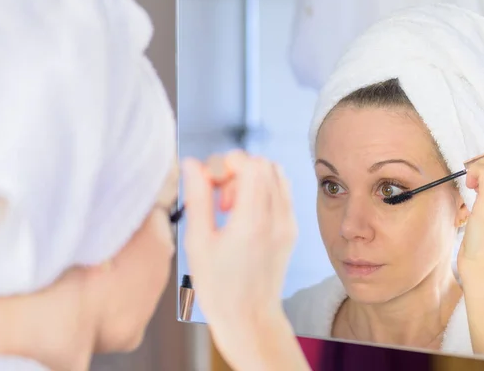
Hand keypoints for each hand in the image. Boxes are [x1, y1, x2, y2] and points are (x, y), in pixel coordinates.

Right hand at [182, 150, 297, 329]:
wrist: (250, 319)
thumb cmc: (219, 288)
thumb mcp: (198, 242)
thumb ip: (197, 197)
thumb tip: (192, 164)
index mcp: (253, 220)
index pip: (249, 163)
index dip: (224, 164)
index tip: (210, 185)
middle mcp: (277, 217)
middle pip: (263, 164)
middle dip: (236, 170)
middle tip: (219, 198)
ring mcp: (288, 223)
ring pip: (275, 173)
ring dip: (251, 178)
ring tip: (232, 206)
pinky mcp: (291, 229)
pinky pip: (282, 191)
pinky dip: (263, 190)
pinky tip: (245, 214)